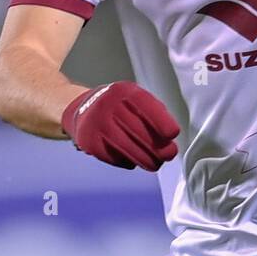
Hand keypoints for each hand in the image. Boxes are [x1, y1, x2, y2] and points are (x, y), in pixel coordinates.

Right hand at [60, 82, 179, 171]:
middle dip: (157, 146)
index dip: (161, 120)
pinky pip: (114, 157)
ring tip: (155, 164)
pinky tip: (133, 159)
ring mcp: (96, 124)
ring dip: (145, 159)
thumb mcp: (134, 99)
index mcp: (123, 91)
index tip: (173, 133)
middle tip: (169, 154)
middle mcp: (107, 105)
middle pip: (137, 129)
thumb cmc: (117, 106)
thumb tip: (169, 139)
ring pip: (126, 147)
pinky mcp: (89, 142)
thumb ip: (153, 114)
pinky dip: (127, 162)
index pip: (144, 104)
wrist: (83, 109)